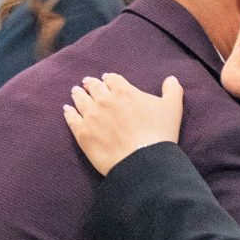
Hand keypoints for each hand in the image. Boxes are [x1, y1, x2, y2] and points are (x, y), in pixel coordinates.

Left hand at [64, 74, 182, 175]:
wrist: (143, 160)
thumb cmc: (160, 134)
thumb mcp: (172, 108)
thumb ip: (172, 90)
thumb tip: (171, 79)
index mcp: (124, 91)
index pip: (112, 79)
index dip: (109, 78)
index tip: (107, 79)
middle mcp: (104, 100)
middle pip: (94, 87)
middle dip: (91, 84)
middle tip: (87, 82)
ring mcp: (91, 116)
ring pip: (80, 100)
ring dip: (78, 94)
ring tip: (75, 91)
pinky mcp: (82, 133)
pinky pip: (72, 119)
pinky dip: (68, 112)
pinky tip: (66, 109)